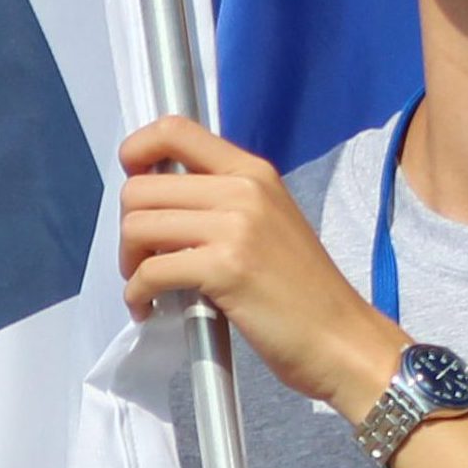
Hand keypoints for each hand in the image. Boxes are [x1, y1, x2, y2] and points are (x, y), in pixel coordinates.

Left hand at [114, 116, 407, 419]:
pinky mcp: (226, 268)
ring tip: (146, 287)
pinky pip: (150, 271)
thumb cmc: (303, 291)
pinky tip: (149, 308)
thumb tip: (160, 203)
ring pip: (138, 226)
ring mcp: (235, 227)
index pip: (174, 130)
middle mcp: (243, 189)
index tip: (132, 184)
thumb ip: (221, 203)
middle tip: (140, 261)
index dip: (135, 151)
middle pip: (141, 188)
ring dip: (129, 263)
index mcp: (252, 171)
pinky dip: (137, 294)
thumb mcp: (268, 223)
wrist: (340, 338)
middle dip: (127, 230)